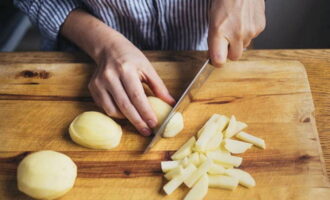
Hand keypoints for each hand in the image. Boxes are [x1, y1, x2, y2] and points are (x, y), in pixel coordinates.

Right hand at [61, 9, 174, 135]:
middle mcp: (110, 77)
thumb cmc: (131, 58)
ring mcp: (99, 83)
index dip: (145, 112)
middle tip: (147, 131)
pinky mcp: (93, 88)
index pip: (136, 96)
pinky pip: (105, 107)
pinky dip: (116, 113)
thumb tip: (170, 103)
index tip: (153, 124)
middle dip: (137, 121)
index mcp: (126, 70)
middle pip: (125, 106)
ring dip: (126, 119)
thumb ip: (159, 86)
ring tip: (138, 120)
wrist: (109, 48)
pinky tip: (125, 111)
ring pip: (113, 110)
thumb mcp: (148, 68)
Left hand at [208, 0, 265, 65]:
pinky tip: (244, 20)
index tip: (216, 59)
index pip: (219, 60)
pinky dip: (248, 31)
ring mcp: (250, 31)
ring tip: (235, 24)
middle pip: (234, 57)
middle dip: (229, 51)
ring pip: (244, 46)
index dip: (217, 62)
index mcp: (219, 32)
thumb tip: (214, 56)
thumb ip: (213, 40)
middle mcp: (236, 34)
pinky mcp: (260, 27)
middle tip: (226, 40)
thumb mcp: (212, 20)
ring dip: (239, 40)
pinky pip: (253, 37)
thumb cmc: (225, 0)